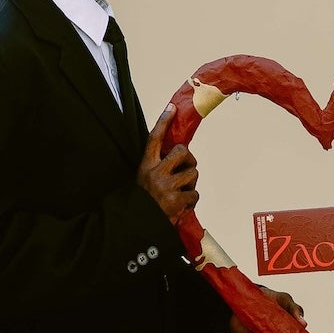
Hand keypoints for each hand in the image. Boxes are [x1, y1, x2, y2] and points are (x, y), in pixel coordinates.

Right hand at [137, 106, 199, 220]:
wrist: (138, 224)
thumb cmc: (144, 202)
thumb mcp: (145, 179)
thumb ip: (159, 167)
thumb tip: (179, 155)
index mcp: (146, 166)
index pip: (155, 138)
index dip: (163, 122)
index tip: (172, 108)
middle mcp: (155, 173)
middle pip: (182, 151)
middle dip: (189, 159)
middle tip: (187, 169)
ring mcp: (166, 186)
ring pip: (193, 173)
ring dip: (191, 183)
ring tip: (181, 192)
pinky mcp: (176, 200)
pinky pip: (194, 194)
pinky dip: (191, 200)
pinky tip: (182, 205)